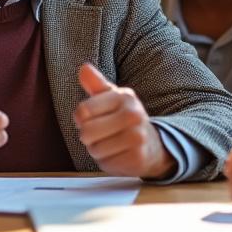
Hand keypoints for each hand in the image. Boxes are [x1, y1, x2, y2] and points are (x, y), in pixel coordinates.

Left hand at [74, 64, 173, 178]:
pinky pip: (106, 163)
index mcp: (125, 97)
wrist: (152, 145)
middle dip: (87, 136)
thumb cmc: (124, 119)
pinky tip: (119, 154)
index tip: (90, 118)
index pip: (83, 110)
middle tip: (101, 134)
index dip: (80, 118)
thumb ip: (95, 84)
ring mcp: (138, 137)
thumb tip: (83, 68)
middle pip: (87, 131)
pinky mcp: (138, 158)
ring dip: (97, 150)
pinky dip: (108, 162)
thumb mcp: (111, 98)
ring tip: (111, 144)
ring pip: (95, 149)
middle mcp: (134, 115)